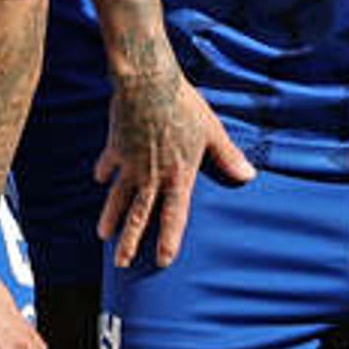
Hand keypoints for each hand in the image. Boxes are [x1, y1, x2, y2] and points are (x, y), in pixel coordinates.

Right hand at [94, 61, 253, 268]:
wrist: (148, 84)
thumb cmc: (186, 107)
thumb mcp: (213, 133)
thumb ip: (228, 157)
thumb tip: (249, 176)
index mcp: (178, 176)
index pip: (173, 216)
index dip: (168, 240)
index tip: (163, 261)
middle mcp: (151, 176)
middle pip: (138, 216)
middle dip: (129, 242)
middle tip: (121, 264)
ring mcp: (129, 164)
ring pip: (117, 198)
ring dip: (110, 218)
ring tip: (103, 235)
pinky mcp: (114, 147)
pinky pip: (107, 166)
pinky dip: (103, 173)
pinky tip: (99, 180)